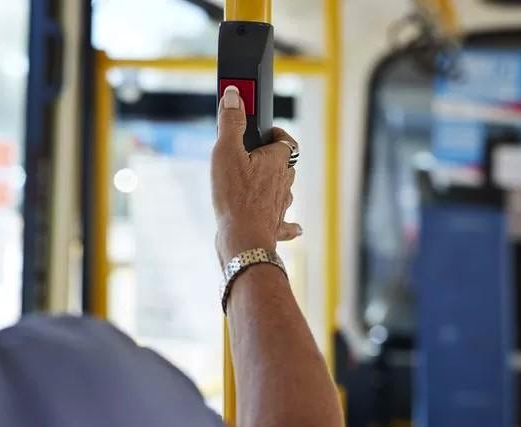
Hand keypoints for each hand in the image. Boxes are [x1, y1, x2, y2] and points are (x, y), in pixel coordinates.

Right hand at [211, 86, 302, 264]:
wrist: (243, 239)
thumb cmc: (234, 196)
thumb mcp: (226, 152)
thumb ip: (231, 122)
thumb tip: (234, 94)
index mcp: (277, 161)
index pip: (285, 140)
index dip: (276, 134)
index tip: (266, 131)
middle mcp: (284, 182)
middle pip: (286, 165)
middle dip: (273, 158)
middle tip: (254, 156)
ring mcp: (281, 205)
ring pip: (285, 191)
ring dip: (277, 186)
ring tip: (260, 184)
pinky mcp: (275, 226)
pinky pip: (286, 223)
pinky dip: (288, 222)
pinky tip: (294, 226)